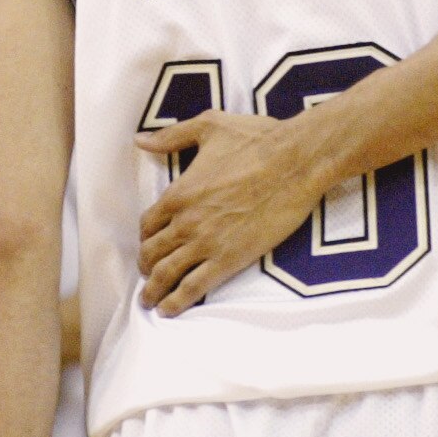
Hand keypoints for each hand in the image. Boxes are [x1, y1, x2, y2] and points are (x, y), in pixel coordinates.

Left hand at [134, 111, 328, 313]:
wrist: (296, 161)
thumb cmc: (256, 140)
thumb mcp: (209, 127)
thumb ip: (171, 137)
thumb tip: (141, 140)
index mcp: (179, 192)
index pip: (148, 224)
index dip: (145, 238)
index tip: (149, 244)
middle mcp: (186, 221)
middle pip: (152, 253)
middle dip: (146, 266)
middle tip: (147, 276)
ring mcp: (206, 243)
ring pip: (167, 274)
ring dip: (154, 290)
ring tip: (150, 301)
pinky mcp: (230, 259)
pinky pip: (194, 287)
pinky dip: (177, 302)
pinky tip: (169, 310)